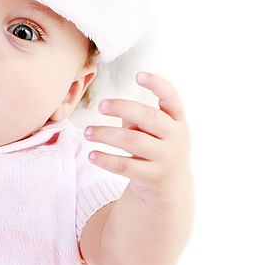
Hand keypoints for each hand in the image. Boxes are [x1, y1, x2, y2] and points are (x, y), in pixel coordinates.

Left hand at [84, 71, 190, 208]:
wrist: (171, 190)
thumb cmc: (156, 151)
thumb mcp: (155, 133)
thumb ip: (139, 119)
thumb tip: (116, 108)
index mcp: (178, 122)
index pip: (172, 98)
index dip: (158, 84)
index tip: (138, 74)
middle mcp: (177, 138)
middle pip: (149, 117)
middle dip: (123, 108)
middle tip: (100, 105)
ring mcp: (167, 159)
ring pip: (133, 141)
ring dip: (106, 134)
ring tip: (87, 132)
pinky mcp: (154, 177)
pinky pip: (126, 166)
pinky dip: (106, 160)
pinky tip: (92, 155)